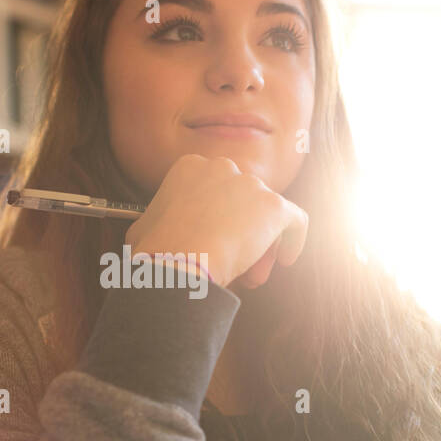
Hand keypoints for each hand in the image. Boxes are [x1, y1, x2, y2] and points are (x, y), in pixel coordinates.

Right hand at [125, 154, 308, 289]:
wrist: (178, 263)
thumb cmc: (156, 251)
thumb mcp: (144, 227)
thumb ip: (159, 219)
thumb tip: (156, 231)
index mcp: (190, 167)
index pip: (215, 190)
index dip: (217, 219)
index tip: (214, 241)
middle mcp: (223, 167)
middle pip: (242, 200)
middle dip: (240, 230)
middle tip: (234, 260)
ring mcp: (250, 185)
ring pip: (265, 214)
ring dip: (260, 243)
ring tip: (251, 273)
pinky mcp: (274, 206)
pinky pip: (295, 220)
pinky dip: (294, 238)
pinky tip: (287, 258)